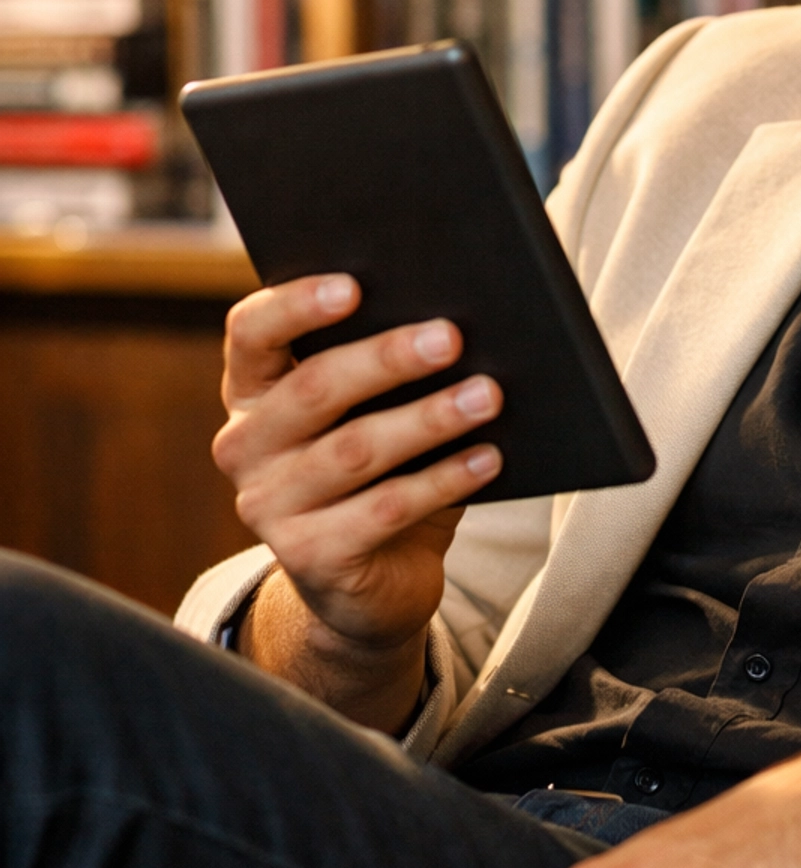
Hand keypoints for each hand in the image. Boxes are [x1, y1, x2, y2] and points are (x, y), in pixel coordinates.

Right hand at [211, 274, 503, 722]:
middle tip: (451, 336)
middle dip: (387, 358)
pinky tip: (488, 458)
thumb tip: (453, 322)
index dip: (297, 304)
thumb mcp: (372, 414)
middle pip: (313, 387)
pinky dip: (443, 481)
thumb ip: (387, 370)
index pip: (251, 332)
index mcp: (251, 391)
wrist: (371, 582)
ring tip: (487, 395)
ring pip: (354, 449)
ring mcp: (269, 505)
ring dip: (428, 418)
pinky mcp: (308, 556)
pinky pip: (383, 510)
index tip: (355, 285)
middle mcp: (245, 444)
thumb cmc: (380, 472)